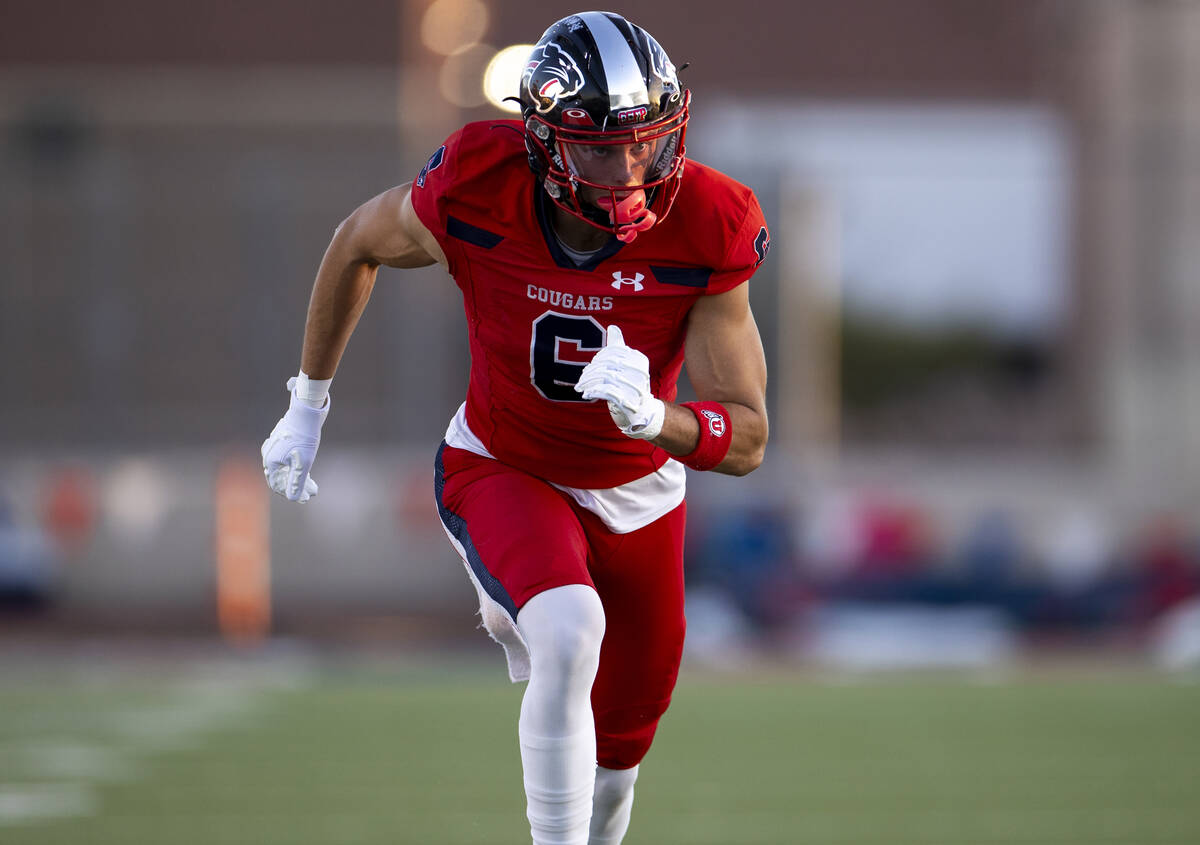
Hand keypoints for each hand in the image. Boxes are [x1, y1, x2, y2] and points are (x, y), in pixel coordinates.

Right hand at [261, 377, 329, 502]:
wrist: (306, 412)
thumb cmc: (304, 438)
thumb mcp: (303, 463)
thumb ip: (297, 482)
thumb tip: (295, 499)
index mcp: (270, 462)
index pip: (278, 485)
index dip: (292, 493)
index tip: (307, 498)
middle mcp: (268, 455)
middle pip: (282, 477)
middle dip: (298, 486)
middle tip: (312, 492)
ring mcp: (273, 448)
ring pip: (284, 468)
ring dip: (297, 477)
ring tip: (312, 484)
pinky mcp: (280, 442)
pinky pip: (286, 460)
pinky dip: (295, 467)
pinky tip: (305, 470)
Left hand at [574, 325, 664, 439]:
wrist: (641, 412)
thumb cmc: (630, 385)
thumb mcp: (624, 365)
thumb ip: (618, 347)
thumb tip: (612, 327)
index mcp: (639, 360)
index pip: (613, 352)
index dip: (598, 358)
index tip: (590, 367)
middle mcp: (640, 371)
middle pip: (608, 363)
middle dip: (591, 371)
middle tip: (581, 379)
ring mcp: (635, 387)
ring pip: (605, 377)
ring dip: (589, 382)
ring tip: (581, 387)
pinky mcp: (629, 401)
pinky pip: (606, 391)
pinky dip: (594, 391)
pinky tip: (587, 394)